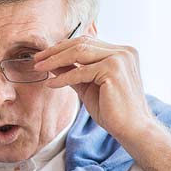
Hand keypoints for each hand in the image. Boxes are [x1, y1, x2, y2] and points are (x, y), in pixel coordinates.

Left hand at [32, 34, 154, 142]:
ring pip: (79, 52)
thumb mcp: (88, 86)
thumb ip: (72, 72)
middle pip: (81, 43)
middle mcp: (123, 51)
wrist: (133, 129)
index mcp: (121, 52)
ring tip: (39, 67)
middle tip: (37, 58)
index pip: (87, 42)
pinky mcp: (113, 70)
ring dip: (55, 60)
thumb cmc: (113, 111)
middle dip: (56, 51)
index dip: (63, 47)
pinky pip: (80, 71)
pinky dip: (63, 77)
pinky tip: (51, 84)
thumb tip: (51, 63)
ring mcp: (120, 58)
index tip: (44, 55)